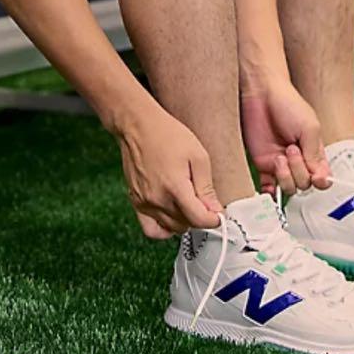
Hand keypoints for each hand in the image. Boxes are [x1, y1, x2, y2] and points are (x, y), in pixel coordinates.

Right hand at [116, 105, 223, 238]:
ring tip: (188, 203)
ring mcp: (144, 202)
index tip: (218, 214)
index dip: (214, 219)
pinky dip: (164, 227)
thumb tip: (215, 210)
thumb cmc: (167, 134)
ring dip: (184, 221)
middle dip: (199, 217)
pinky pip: (151, 229)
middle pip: (186, 225)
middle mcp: (157, 199)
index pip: (199, 219)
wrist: (138, 125)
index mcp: (175, 187)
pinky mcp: (135, 201)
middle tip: (204, 202)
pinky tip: (172, 214)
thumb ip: (206, 187)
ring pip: (171, 228)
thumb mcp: (197, 155)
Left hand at [240, 80, 330, 195]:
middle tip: (291, 149)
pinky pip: (268, 187)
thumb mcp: (309, 127)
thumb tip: (320, 180)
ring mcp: (281, 164)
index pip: (322, 177)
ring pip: (289, 188)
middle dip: (299, 170)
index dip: (320, 180)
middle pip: (305, 184)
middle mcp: (299, 161)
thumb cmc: (288, 104)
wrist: (260, 93)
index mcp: (314, 152)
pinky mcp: (263, 164)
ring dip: (285, 176)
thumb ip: (314, 154)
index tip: (316, 176)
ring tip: (279, 157)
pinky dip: (269, 193)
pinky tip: (270, 188)